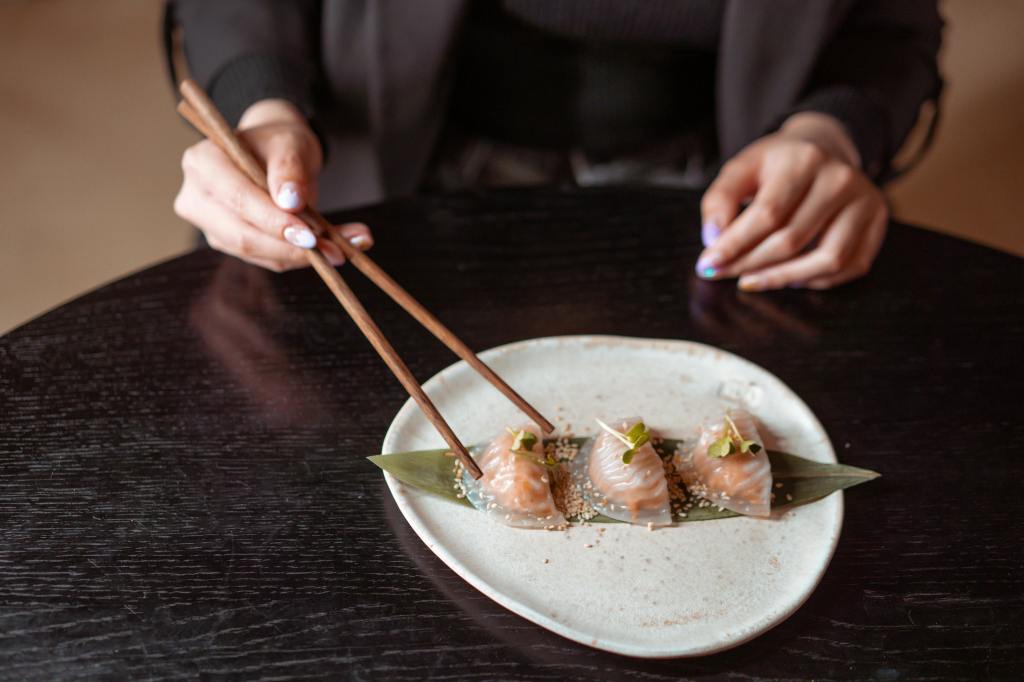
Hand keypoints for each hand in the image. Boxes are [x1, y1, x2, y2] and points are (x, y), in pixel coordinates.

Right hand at [174, 98, 372, 270]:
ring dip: (301, 257)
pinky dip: (298, 257)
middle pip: (243, 235)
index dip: (274, 221)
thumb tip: (291, 201)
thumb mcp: (290, 143)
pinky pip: (266, 258)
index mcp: (203, 162)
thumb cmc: (278, 143)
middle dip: (291, 247)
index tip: (312, 235)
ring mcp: (210, 224)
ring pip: (256, 253)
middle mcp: (198, 197)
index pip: (238, 200)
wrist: (275, 153)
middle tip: (335, 251)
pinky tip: (330, 250)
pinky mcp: (228, 243)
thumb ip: (289, 168)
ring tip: (342, 250)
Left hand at [696, 112, 886, 290]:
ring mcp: (865, 201)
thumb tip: (713, 239)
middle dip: (750, 264)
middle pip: (792, 241)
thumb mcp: (742, 168)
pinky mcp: (877, 222)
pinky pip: (850, 267)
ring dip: (783, 279)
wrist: (822, 147)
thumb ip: (720, 199)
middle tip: (722, 274)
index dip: (735, 245)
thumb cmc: (777, 164)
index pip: (767, 214)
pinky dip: (815, 281)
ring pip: (827, 260)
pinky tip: (788, 277)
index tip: (708, 264)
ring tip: (752, 280)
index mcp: (805, 160)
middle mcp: (841, 179)